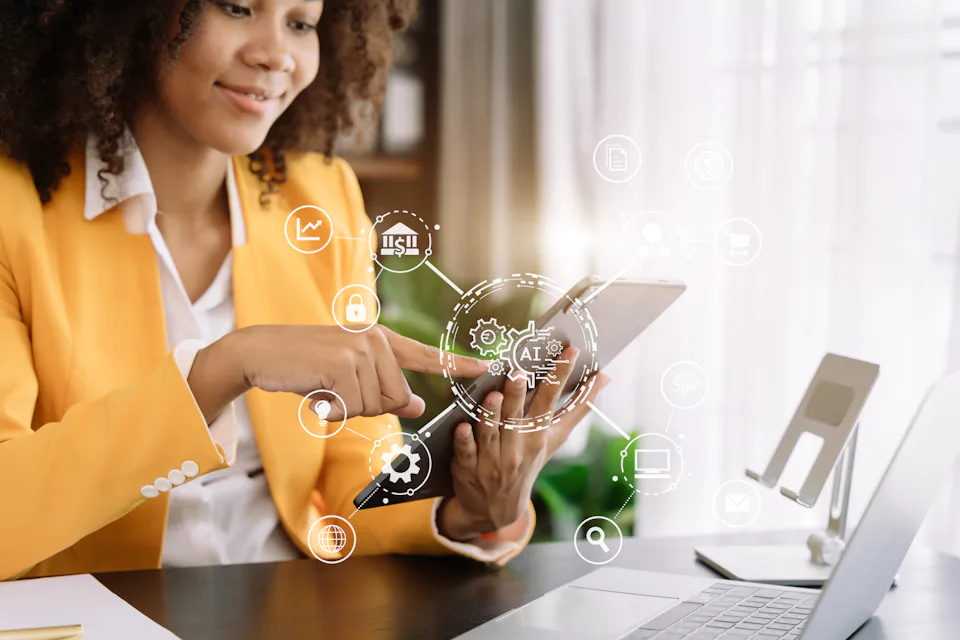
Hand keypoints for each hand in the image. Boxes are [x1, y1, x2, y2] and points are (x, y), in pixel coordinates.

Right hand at [187, 324, 488, 422]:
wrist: (260, 352)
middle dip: (366, 406)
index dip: (460, 364)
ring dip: (347, 408)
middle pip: (396, 398)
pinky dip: (331, 409)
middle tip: (336, 390)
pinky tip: (315, 391)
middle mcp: (376, 340)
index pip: (428, 355)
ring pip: (374, 406)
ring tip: (324, 387)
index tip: (489, 368)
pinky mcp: (343, 364)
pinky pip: (351, 408)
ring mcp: (360, 350)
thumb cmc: (305, 366)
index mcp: (381, 339)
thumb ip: (385, 388)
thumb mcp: (349, 376)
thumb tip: (418, 406)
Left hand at [438, 347, 611, 540]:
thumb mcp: (554, 438)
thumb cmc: (529, 461)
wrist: (498, 508)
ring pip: (490, 432)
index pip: (550, 400)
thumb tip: (604, 377)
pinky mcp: (468, 466)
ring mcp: (492, 458)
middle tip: (518, 372)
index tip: (569, 352)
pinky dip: (464, 440)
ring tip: (493, 395)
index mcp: (538, 434)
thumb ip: (577, 408)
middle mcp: (516, 446)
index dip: (559, 375)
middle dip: (518, 394)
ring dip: (491, 414)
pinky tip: (462, 426)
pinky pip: (466, 451)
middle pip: (517, 416)